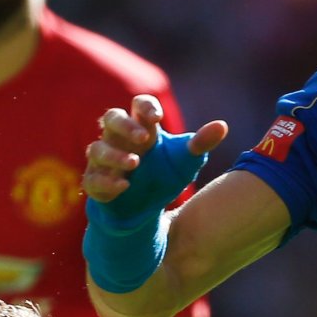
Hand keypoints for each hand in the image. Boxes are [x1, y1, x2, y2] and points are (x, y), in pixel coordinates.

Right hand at [84, 94, 225, 210]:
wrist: (148, 211)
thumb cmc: (165, 176)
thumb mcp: (187, 162)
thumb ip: (201, 144)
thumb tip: (222, 126)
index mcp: (142, 128)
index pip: (138, 105)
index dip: (145, 106)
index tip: (157, 117)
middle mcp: (119, 140)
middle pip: (111, 119)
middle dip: (125, 125)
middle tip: (144, 137)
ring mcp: (105, 162)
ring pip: (97, 149)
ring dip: (114, 155)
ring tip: (135, 163)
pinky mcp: (97, 184)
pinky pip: (94, 179)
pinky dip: (107, 182)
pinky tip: (124, 186)